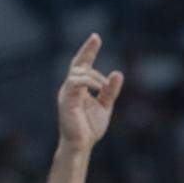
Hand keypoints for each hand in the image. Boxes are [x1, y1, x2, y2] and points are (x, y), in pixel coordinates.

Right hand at [57, 33, 123, 149]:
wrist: (81, 145)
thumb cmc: (90, 128)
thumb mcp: (105, 106)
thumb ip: (110, 91)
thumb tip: (118, 73)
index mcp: (79, 88)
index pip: (83, 65)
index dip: (88, 51)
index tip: (96, 38)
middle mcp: (71, 88)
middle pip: (77, 63)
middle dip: (86, 50)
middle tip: (96, 38)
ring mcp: (66, 93)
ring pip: (78, 73)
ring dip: (94, 76)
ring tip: (104, 86)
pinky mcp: (66, 100)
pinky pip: (75, 83)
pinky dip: (88, 82)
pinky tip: (99, 88)